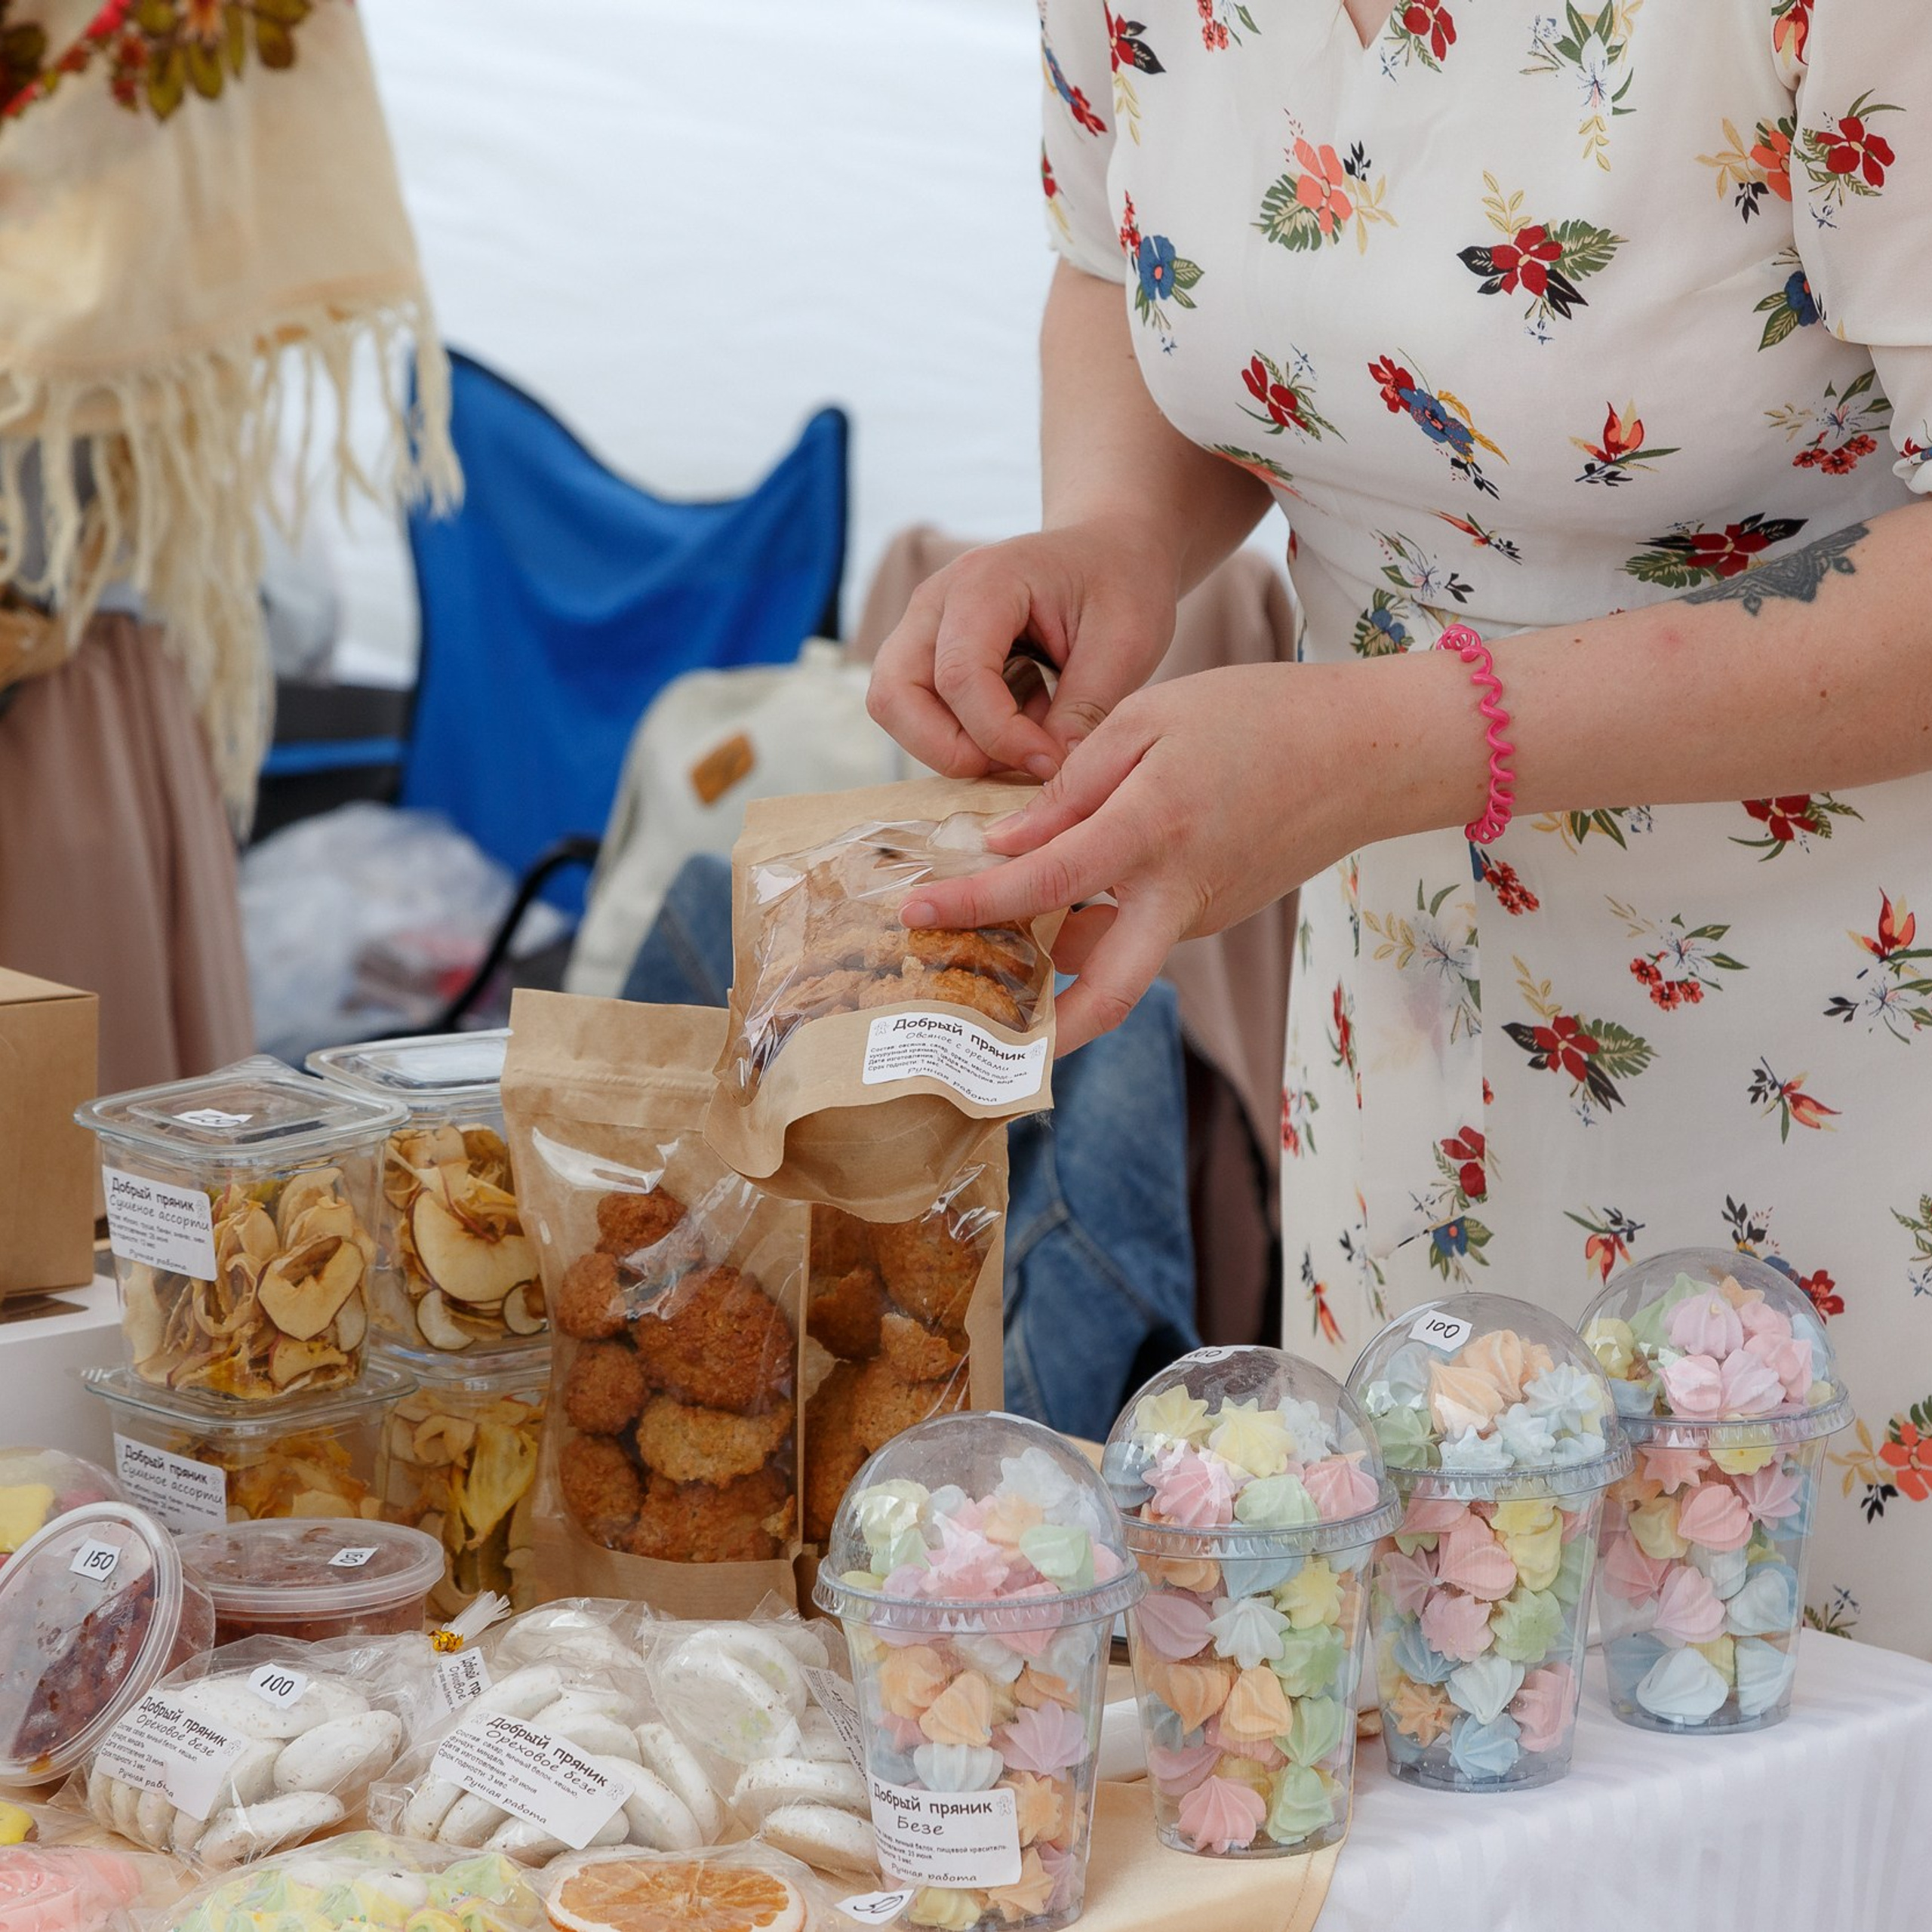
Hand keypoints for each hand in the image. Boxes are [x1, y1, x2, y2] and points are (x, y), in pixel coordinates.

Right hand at [866, 517, 1181, 780]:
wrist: (1108, 550)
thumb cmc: (1120, 583)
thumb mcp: (1126, 642)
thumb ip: (1085, 709)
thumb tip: (1050, 772)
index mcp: (986, 581)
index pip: (960, 676)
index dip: (1000, 737)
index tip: (1052, 763)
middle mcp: (936, 601)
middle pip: (896, 695)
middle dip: (953, 751)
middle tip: (1020, 762)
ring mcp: (922, 626)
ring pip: (894, 708)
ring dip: (951, 746)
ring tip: (1022, 740)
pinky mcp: (926, 652)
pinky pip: (914, 711)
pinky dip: (956, 736)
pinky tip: (1016, 724)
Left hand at [899, 660, 1459, 1052]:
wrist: (1367, 752)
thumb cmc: (1258, 717)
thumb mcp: (1149, 720)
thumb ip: (1072, 784)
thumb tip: (1008, 843)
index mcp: (1152, 831)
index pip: (1041, 884)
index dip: (971, 903)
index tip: (914, 912)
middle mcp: (1177, 894)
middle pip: (1106, 995)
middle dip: (1039, 1034)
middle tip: (974, 1039)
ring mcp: (1202, 915)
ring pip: (1113, 959)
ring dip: (1054, 967)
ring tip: (985, 945)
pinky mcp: (1216, 915)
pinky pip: (1138, 932)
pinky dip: (1091, 928)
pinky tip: (1053, 901)